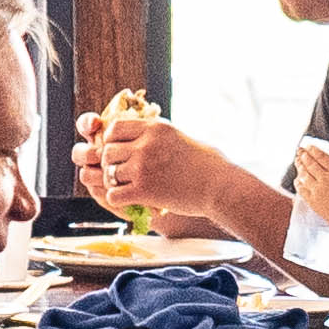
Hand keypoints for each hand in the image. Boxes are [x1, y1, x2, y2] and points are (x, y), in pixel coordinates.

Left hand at [83, 110, 226, 219]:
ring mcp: (143, 167)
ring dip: (114, 182)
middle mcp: (146, 145)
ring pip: (109, 173)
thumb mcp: (180, 137)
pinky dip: (118, 200)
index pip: (114, 127)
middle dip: (111, 163)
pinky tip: (129, 200)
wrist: (220, 186)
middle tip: (121, 173)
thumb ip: (157, 135)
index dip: (112, 141)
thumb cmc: (207, 164)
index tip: (121, 150)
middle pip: (108, 151)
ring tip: (126, 187)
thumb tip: (142, 135)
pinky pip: (113, 195)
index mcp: (155, 128)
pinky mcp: (144, 190)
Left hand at [289, 142, 328, 237]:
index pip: (323, 157)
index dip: (315, 151)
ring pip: (305, 174)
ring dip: (300, 166)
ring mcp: (318, 189)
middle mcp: (326, 178)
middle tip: (300, 150)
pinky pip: (302, 188)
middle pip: (312, 163)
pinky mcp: (313, 201)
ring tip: (297, 160)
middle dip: (305, 155)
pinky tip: (298, 179)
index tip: (309, 146)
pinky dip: (299, 182)